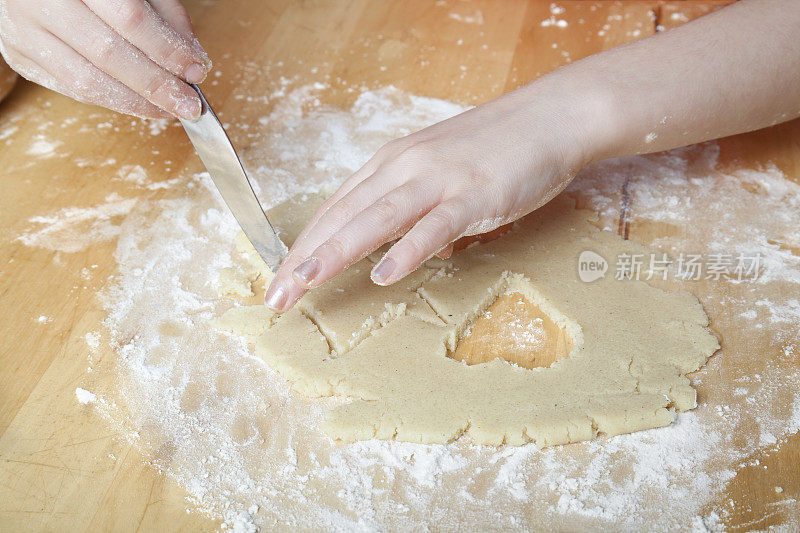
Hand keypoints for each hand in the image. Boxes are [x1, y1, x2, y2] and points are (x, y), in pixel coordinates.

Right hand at [0, 0, 210, 118]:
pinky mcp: (21, 57)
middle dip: (156, 85)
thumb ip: (163, 12)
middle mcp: (42, 2)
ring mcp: (25, 32)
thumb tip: (192, 55)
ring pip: (87, 80)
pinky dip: (111, 101)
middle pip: (109, 54)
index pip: (130, 18)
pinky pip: (71, 89)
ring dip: (136, 103)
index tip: (196, 70)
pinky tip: (139, 105)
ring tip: (168, 109)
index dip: (167, 49)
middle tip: (188, 103)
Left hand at [265, 78, 610, 311]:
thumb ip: (420, 212)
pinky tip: (385, 274)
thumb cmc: (496, 147)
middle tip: (275, 297)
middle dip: (304, 259)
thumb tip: (413, 251)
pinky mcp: (472, 194)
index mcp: (391, 164)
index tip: (281, 279)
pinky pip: (433, 225)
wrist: (548, 116)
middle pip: (342, 216)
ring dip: (336, 252)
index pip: (335, 209)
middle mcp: (403, 167)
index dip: (304, 245)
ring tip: (304, 284)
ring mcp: (436, 179)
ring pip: (375, 219)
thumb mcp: (443, 177)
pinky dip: (408, 250)